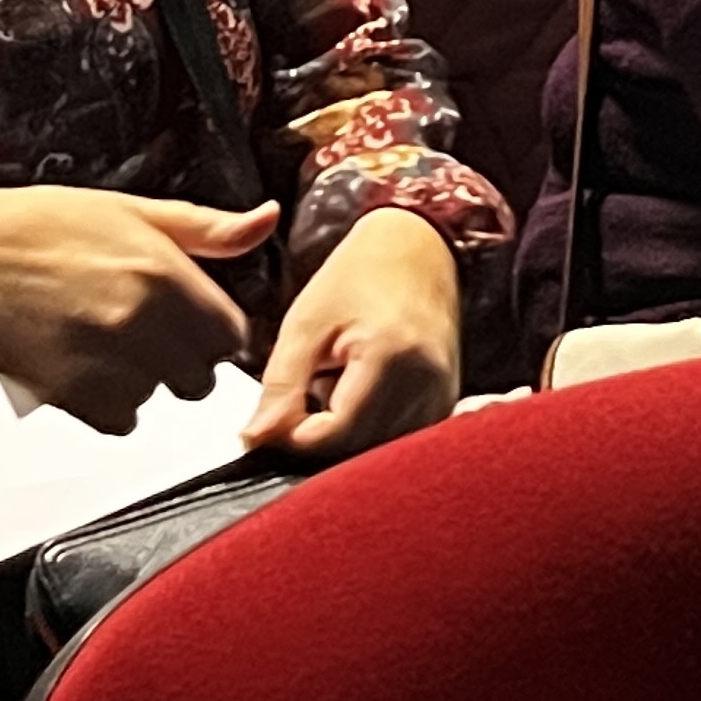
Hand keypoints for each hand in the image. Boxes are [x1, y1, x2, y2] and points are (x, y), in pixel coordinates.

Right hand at [0, 186, 273, 434]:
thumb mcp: (136, 212)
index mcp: (166, 273)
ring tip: (104, 344)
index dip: (211, 330)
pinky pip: (117, 420)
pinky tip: (85, 367)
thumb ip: (209, 228)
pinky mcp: (73, 395)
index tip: (190, 322)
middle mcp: (143, 322)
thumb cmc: (44, 228)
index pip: (230, 334)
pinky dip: (107, 404)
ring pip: (157, 400)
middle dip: (180, 360)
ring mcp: (108, 363)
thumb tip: (264, 221)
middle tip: (144, 334)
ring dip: (141, 382)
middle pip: (199, 377)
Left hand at [243, 206, 462, 458]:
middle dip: (318, 438)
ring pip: (377, 450)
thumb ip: (280, 386)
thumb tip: (256, 440)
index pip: (335, 434)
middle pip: (358, 449)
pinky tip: (355, 396)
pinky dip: (368, 429)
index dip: (294, 436)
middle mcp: (426, 384)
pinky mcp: (444, 403)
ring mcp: (441, 396)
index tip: (272, 418)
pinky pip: (398, 439)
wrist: (418, 250)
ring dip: (343, 435)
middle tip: (294, 404)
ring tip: (329, 391)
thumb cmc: (360, 275)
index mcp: (391, 357)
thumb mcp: (306, 323)